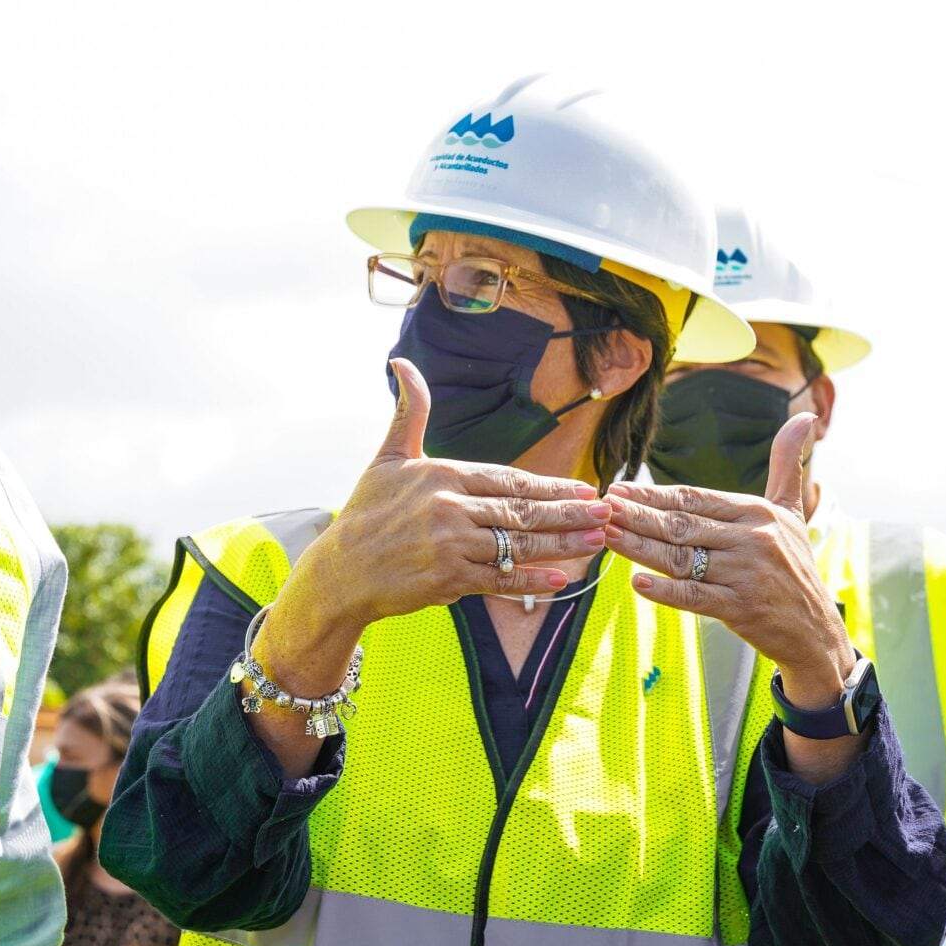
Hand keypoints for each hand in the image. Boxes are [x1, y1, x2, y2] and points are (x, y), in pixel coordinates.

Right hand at [256, 359, 610, 697]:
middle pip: (520, 511)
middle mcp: (449, 510)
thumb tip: (403, 363)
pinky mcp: (448, 582)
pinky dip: (530, 582)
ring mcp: (451, 548)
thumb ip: (410, 412)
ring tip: (596, 541)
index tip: (583, 488)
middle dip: (567, 512)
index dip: (548, 484)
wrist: (340, 572)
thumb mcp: (388, 457)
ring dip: (561, 544)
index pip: (507, 479)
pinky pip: (500, 581)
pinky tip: (560, 580)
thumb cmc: (366, 514)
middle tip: (606, 512)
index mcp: (442, 476)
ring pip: (517, 545)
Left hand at [600, 413, 855, 698]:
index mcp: (757, 511)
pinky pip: (696, 596)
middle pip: (682, 524)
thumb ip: (787, 464)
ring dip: (639, 546)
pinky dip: (666, 591)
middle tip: (602, 507)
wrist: (814, 629)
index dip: (653, 494)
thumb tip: (804, 417)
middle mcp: (752, 538)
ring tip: (606, 535)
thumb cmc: (795, 566)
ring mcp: (745, 574)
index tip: (619, 488)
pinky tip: (637, 582)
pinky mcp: (741, 608)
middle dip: (637, 515)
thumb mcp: (792, 512)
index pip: (694, 498)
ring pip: (681, 558)